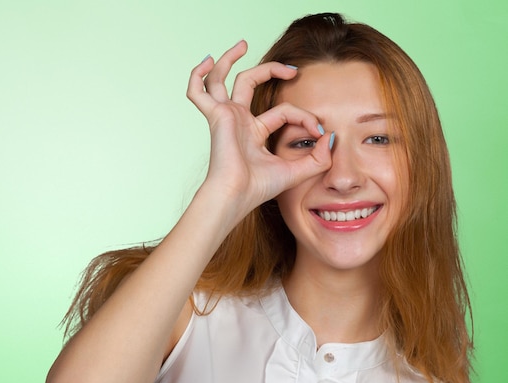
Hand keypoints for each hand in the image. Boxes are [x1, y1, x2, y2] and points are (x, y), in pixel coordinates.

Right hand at [187, 40, 331, 216]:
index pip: (283, 110)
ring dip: (228, 59)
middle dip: (271, 69)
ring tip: (242, 44)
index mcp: (254, 131)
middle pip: (249, 83)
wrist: (237, 195)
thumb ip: (319, 157)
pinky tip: (207, 61)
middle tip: (292, 69)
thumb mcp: (298, 171)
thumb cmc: (259, 188)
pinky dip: (197, 76)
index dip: (304, 116)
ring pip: (222, 79)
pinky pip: (197, 92)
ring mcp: (225, 116)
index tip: (318, 131)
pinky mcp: (217, 116)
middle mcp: (238, 120)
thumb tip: (330, 136)